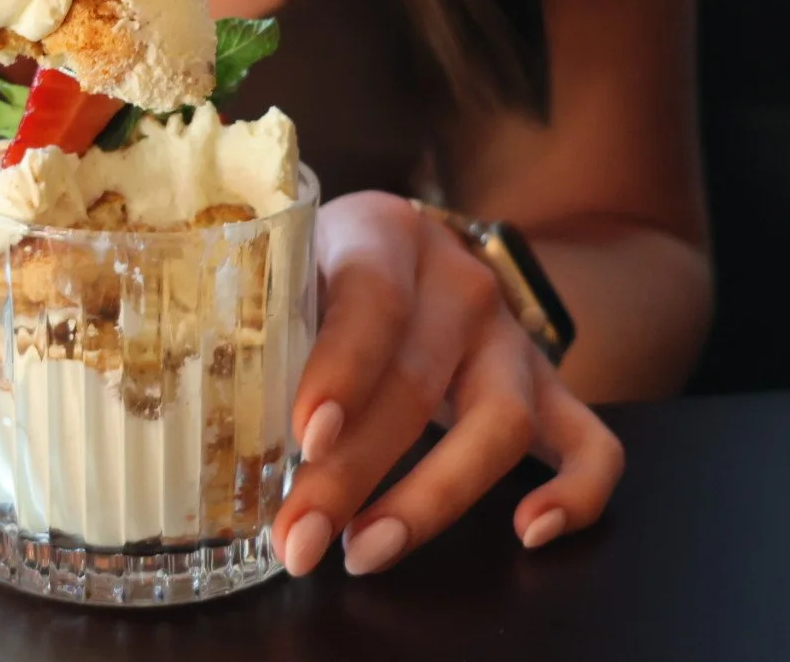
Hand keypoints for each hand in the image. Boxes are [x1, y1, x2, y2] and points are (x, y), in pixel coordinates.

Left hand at [276, 192, 624, 574]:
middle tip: (299, 538)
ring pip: (501, 422)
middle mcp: (460, 285)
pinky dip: (575, 492)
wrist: (404, 248)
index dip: (342, 370)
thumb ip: (254, 319)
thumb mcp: (282, 267)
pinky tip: (529, 532)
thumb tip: (197, 409)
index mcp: (384, 237)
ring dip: (433, 499)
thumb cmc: (320, 269)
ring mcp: (513, 340)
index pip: (370, 301)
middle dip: (353, 473)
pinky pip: (592, 442)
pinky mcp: (551, 388)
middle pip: (418, 382)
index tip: (306, 436)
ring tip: (365, 552)